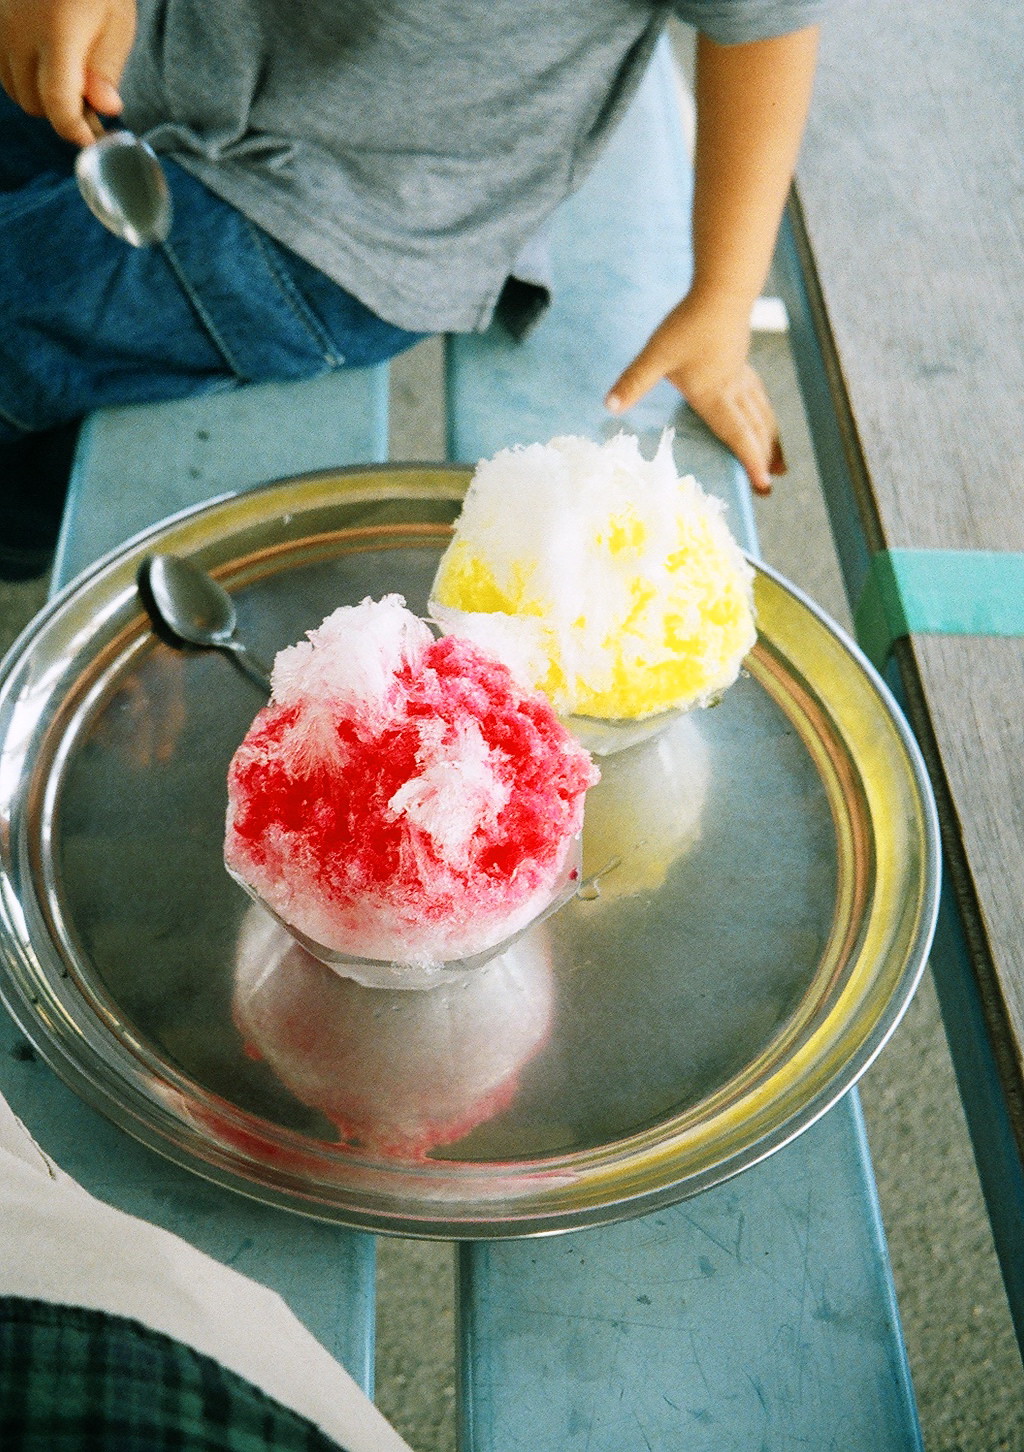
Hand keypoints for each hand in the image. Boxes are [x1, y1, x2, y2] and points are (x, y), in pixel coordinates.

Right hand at [0, 0, 134, 146]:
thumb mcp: (116, 19)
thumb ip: (107, 66)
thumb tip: (105, 108)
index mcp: (58, 34)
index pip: (58, 104)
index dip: (75, 131)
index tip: (93, 141)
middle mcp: (20, 33)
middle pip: (34, 103)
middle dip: (61, 113)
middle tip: (88, 104)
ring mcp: (1, 27)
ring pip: (15, 90)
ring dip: (41, 97)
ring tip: (69, 81)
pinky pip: (2, 69)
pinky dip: (23, 77)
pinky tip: (45, 65)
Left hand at [605, 289, 783, 495]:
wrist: (722, 290)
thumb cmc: (689, 324)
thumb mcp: (656, 355)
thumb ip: (633, 382)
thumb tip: (608, 407)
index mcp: (714, 396)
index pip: (736, 435)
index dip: (750, 461)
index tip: (762, 484)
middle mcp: (732, 390)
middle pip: (754, 431)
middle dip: (763, 460)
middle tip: (770, 487)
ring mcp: (740, 376)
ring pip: (761, 415)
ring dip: (770, 442)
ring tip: (781, 463)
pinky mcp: (741, 362)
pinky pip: (759, 399)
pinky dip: (765, 416)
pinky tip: (764, 418)